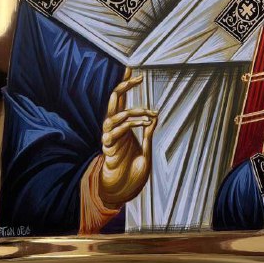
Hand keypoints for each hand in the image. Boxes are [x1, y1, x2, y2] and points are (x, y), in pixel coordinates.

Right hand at [97, 68, 157, 207]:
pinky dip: (130, 125)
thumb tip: (154, 116)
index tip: (132, 69)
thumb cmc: (133, 173)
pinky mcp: (108, 148)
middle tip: (137, 77)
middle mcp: (115, 128)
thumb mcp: (145, 151)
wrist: (122, 193)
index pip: (122, 100)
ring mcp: (110, 137)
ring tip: (150, 114)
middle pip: (115, 101)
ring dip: (134, 112)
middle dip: (124, 87)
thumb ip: (147, 134)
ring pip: (116, 115)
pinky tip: (143, 124)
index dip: (126, 85)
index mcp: (123, 126)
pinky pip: (116, 131)